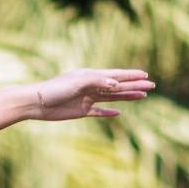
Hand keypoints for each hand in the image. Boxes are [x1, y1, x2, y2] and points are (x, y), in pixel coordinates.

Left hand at [27, 68, 153, 120]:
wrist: (37, 103)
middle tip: (151, 86)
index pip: (116, 75)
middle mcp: (91, 86)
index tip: (146, 75)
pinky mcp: (81, 111)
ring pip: (112, 98)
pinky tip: (118, 112)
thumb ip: (97, 81)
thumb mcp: (77, 83)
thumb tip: (116, 84)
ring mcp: (87, 99)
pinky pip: (99, 111)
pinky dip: (109, 112)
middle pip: (118, 86)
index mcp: (91, 75)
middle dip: (135, 86)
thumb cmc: (55, 89)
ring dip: (127, 97)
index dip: (131, 76)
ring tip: (142, 96)